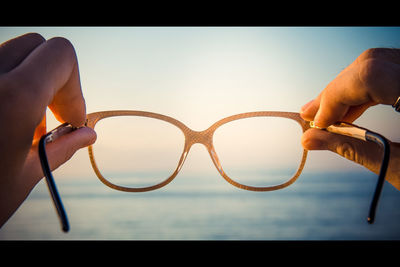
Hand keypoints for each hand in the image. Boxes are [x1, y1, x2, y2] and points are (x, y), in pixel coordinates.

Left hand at [0, 33, 96, 226]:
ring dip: (30, 82)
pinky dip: (6, 86)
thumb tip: (87, 134)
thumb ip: (63, 147)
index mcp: (12, 98)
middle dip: (55, 78)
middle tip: (54, 115)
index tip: (71, 118)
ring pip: (11, 55)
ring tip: (24, 124)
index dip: (75, 86)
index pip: (60, 55)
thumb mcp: (26, 175)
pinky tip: (3, 121)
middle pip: (37, 47)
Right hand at [300, 48, 399, 189]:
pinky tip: (353, 110)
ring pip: (379, 63)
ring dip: (349, 90)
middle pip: (372, 64)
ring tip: (329, 116)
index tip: (317, 122)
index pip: (370, 75)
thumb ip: (353, 149)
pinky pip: (391, 71)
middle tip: (315, 117)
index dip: (336, 96)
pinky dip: (367, 90)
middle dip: (337, 92)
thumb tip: (309, 140)